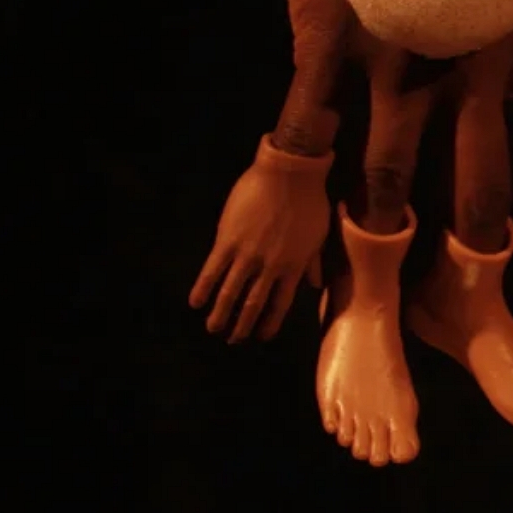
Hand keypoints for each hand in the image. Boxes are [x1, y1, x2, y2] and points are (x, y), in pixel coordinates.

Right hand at [189, 135, 332, 340]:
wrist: (290, 173)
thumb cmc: (310, 201)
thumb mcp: (318, 236)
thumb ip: (313, 263)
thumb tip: (315, 285)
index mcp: (293, 267)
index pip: (280, 304)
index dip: (270, 323)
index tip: (262, 337)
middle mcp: (271, 267)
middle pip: (254, 304)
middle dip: (243, 326)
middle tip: (234, 340)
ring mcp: (248, 255)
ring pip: (231, 293)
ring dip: (221, 314)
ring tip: (213, 329)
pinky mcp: (228, 240)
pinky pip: (212, 270)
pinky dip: (202, 288)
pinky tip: (194, 302)